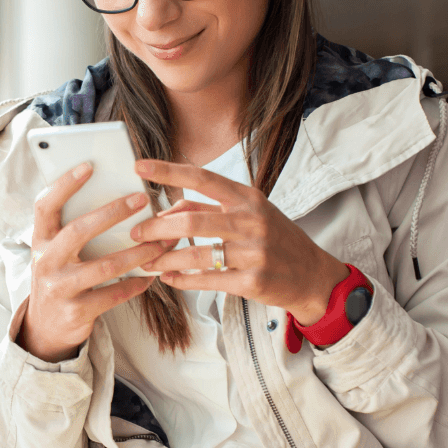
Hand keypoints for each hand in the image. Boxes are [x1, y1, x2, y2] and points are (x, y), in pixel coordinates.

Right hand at [18, 162, 172, 361]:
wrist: (45, 329)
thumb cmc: (60, 278)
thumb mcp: (56, 252)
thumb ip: (73, 229)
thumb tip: (116, 197)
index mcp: (40, 240)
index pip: (45, 205)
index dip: (64, 184)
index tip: (89, 166)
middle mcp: (45, 262)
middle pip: (79, 230)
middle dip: (112, 213)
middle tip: (142, 199)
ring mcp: (59, 288)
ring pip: (105, 266)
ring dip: (138, 252)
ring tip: (162, 243)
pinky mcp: (76, 312)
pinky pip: (113, 295)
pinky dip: (136, 284)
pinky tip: (151, 275)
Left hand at [131, 159, 347, 326]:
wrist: (312, 276)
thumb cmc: (275, 240)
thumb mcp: (249, 215)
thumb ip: (210, 209)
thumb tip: (167, 210)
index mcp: (248, 198)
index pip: (202, 178)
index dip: (169, 171)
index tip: (140, 165)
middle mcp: (252, 221)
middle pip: (191, 220)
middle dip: (156, 228)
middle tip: (135, 233)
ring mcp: (254, 253)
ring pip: (196, 254)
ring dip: (165, 259)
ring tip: (146, 261)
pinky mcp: (253, 282)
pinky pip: (207, 281)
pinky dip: (182, 280)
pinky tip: (168, 279)